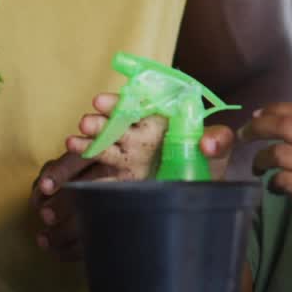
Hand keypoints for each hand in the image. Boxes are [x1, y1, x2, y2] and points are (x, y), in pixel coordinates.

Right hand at [35, 93, 235, 260]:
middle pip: (114, 125)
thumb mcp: (220, 148)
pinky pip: (104, 180)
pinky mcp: (124, 181)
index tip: (100, 102)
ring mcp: (129, 159)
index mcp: (158, 120)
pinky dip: (90, 181)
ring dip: (87, 144)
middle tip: (85, 122)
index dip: (116, 103)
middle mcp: (139, 136)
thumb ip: (218, 140)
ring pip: (104, 148)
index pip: (133, 105)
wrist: (204, 189)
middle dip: (99, 123)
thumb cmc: (211, 161)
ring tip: (72, 142)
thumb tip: (207, 143)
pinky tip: (75, 181)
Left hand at [239, 103, 291, 257]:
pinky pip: (281, 179)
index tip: (256, 113)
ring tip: (257, 167)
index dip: (275, 109)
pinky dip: (272, 182)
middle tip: (243, 135)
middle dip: (258, 126)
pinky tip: (275, 188)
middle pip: (285, 125)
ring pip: (278, 152)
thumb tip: (284, 132)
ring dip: (260, 159)